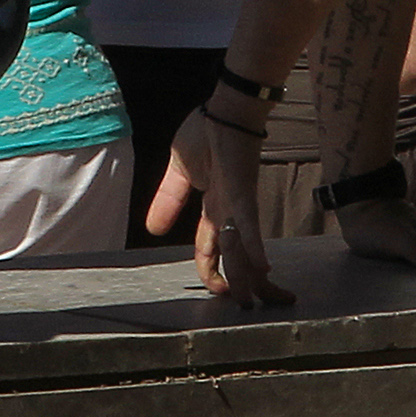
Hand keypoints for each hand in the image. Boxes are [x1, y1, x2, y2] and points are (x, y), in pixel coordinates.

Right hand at [154, 106, 291, 307]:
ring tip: (257, 301)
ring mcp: (237, 204)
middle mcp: (228, 212)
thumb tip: (153, 230)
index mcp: (213, 207)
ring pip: (242, 249)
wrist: (223, 109)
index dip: (212, 271)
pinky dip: (254, 246)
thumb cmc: (205, 133)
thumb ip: (168, 200)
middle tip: (253, 307)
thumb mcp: (179, 172)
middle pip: (236, 257)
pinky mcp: (243, 192)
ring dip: (248, 277)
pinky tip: (262, 268)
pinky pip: (248, 224)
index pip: (211, 248)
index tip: (217, 291)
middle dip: (243, 283)